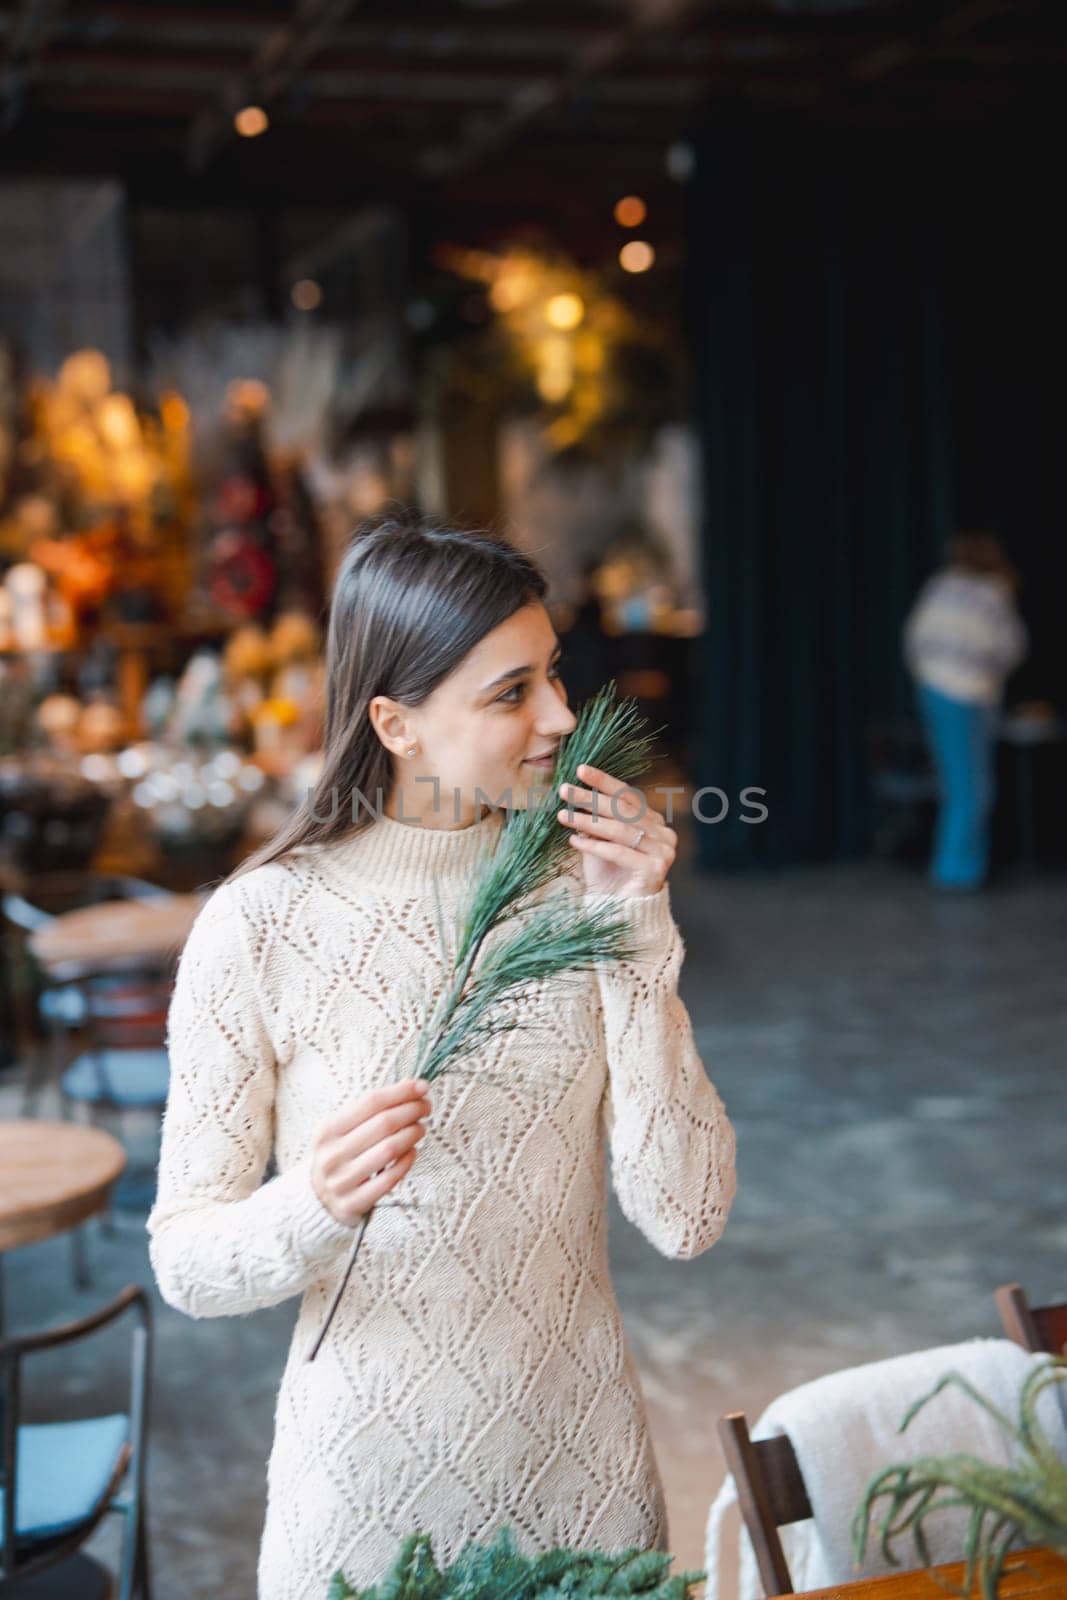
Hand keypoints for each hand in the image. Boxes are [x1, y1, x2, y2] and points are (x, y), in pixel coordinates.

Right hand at [311, 1077, 431, 1225]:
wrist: (317, 1197)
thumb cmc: (339, 1154)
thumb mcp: (342, 1129)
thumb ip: (371, 1109)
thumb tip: (412, 1088)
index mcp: (328, 1130)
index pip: (371, 1102)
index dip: (401, 1092)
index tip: (422, 1087)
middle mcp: (332, 1154)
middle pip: (383, 1124)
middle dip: (412, 1110)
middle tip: (426, 1106)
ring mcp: (342, 1180)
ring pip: (389, 1149)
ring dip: (412, 1134)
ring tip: (421, 1127)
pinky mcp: (354, 1202)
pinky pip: (390, 1178)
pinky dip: (406, 1161)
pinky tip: (413, 1151)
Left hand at [557, 763, 675, 897]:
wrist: (620, 910)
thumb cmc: (608, 873)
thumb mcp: (598, 840)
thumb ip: (593, 819)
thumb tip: (574, 792)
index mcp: (654, 821)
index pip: (628, 796)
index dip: (604, 782)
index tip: (580, 770)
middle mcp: (663, 833)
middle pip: (623, 810)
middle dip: (591, 798)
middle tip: (565, 790)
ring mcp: (663, 851)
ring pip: (620, 830)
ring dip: (588, 821)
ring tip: (563, 816)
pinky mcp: (656, 869)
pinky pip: (620, 852)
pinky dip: (594, 846)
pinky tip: (574, 841)